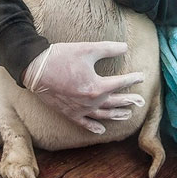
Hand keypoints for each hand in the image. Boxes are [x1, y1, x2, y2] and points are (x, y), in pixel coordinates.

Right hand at [22, 41, 145, 133]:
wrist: (35, 68)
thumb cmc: (61, 57)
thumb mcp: (87, 49)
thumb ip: (108, 49)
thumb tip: (125, 47)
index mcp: (96, 86)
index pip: (120, 83)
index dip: (132, 79)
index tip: (141, 76)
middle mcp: (90, 101)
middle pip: (115, 102)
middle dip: (129, 100)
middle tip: (141, 101)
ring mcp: (79, 109)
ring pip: (103, 115)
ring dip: (116, 115)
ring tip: (127, 114)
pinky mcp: (69, 112)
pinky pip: (84, 123)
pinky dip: (94, 127)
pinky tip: (102, 130)